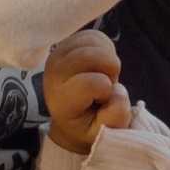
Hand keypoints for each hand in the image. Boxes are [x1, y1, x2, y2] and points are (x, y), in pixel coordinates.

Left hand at [43, 26, 131, 156]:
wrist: (73, 117)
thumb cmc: (90, 125)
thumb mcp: (104, 133)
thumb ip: (115, 116)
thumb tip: (116, 89)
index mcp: (61, 101)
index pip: (88, 83)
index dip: (105, 89)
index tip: (102, 100)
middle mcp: (54, 75)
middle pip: (89, 55)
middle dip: (110, 69)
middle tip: (107, 85)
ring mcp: (57, 56)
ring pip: (93, 41)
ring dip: (108, 58)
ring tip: (103, 74)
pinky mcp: (66, 43)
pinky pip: (94, 35)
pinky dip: (106, 47)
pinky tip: (102, 64)